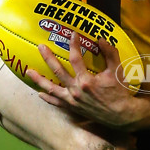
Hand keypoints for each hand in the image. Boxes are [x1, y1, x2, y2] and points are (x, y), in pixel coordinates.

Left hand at [26, 32, 149, 128]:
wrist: (121, 115)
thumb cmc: (120, 92)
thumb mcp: (117, 71)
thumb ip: (110, 53)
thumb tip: (101, 39)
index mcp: (86, 80)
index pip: (76, 58)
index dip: (74, 44)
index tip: (73, 34)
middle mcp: (76, 90)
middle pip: (58, 71)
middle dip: (48, 58)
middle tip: (40, 47)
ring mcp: (72, 100)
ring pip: (51, 88)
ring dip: (39, 79)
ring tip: (28, 71)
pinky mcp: (72, 108)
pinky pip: (56, 103)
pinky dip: (47, 98)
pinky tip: (39, 93)